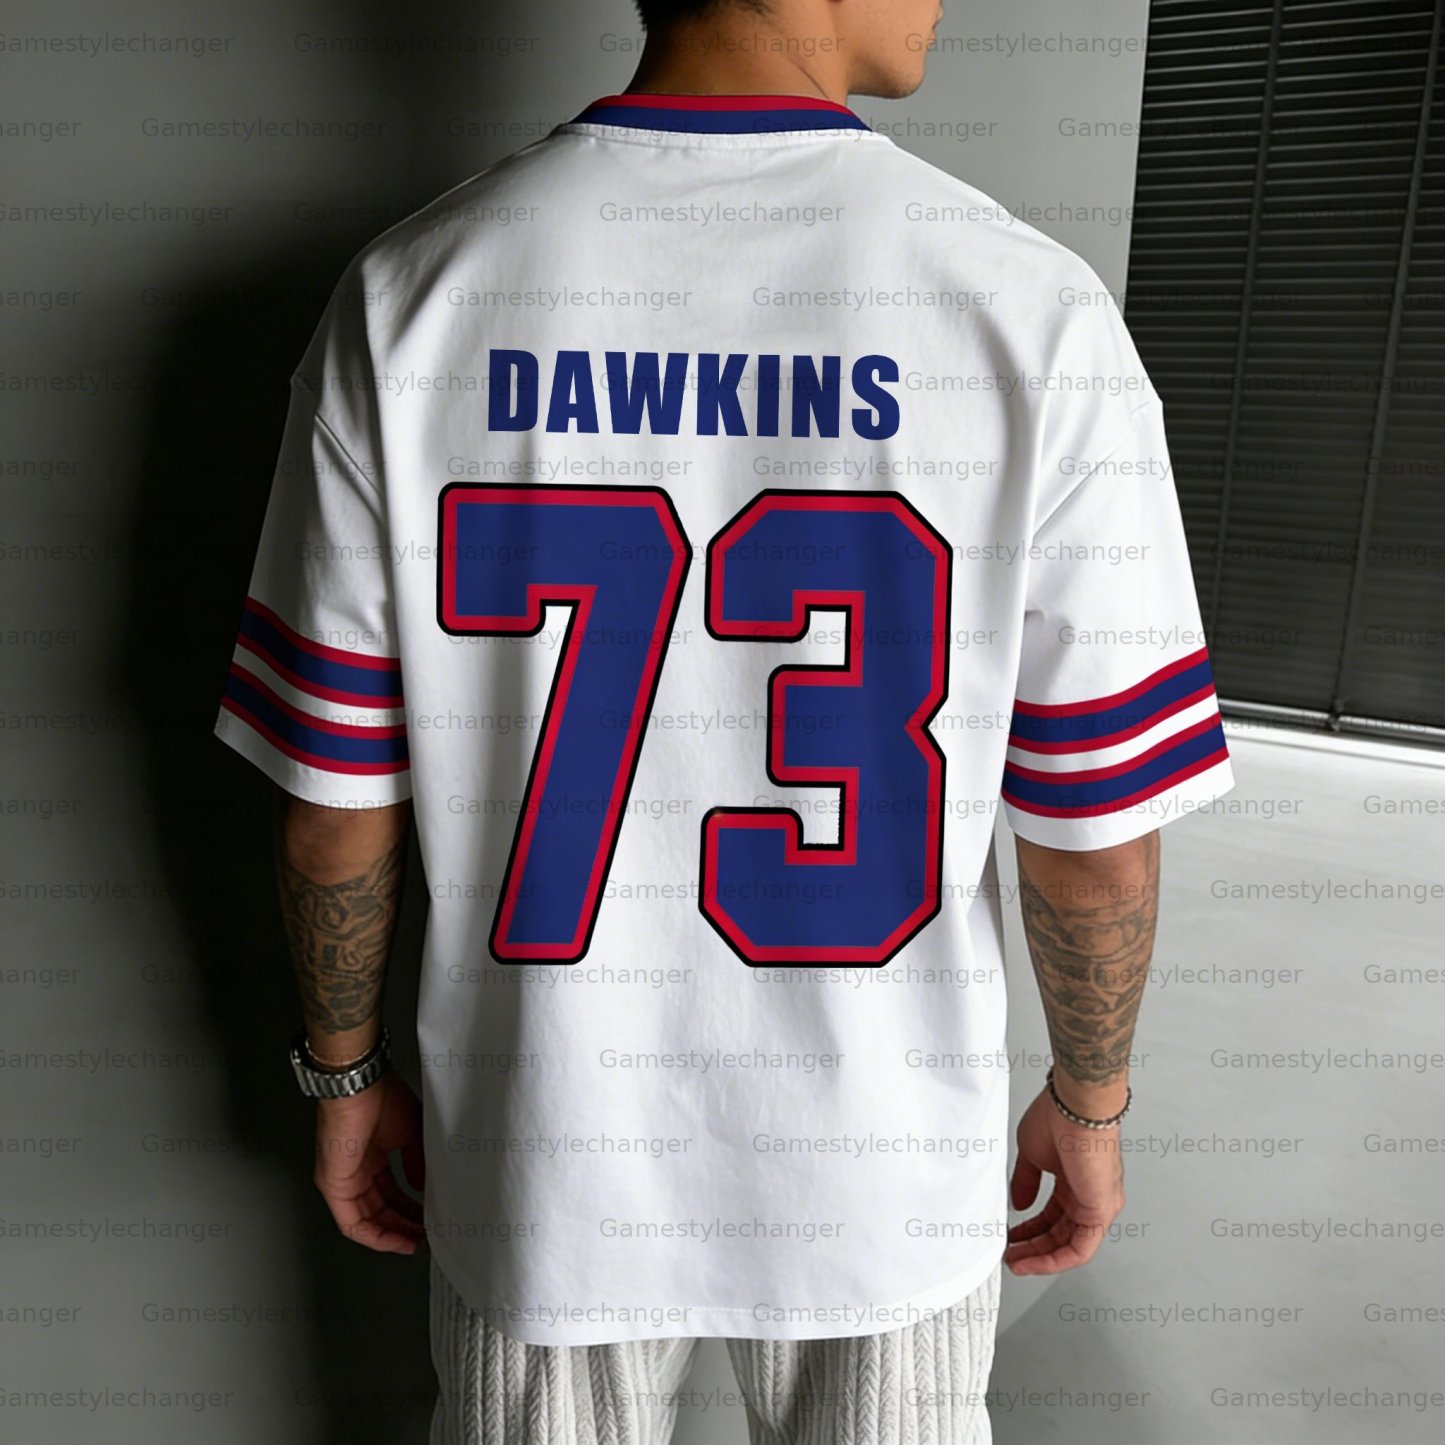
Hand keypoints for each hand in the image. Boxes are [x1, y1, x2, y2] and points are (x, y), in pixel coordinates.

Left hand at [313, 1071, 426, 1254]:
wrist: (360, 1087)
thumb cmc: (381, 1097)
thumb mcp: (411, 1133)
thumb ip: (416, 1162)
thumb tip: (422, 1187)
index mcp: (371, 1154)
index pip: (390, 1191)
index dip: (409, 1207)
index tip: (428, 1216)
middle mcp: (354, 1170)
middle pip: (379, 1208)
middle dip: (403, 1224)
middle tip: (425, 1234)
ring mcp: (341, 1180)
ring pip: (366, 1220)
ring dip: (392, 1235)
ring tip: (415, 1242)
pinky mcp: (333, 1187)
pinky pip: (352, 1223)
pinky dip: (375, 1236)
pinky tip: (396, 1241)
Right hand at [1005, 1085, 1123, 1274]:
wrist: (1075, 1107)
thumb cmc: (1059, 1118)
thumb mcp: (1031, 1154)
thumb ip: (1026, 1182)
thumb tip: (1019, 1204)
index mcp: (1073, 1180)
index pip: (1052, 1215)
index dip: (1029, 1229)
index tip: (1011, 1236)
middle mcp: (1089, 1195)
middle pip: (1060, 1234)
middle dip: (1032, 1248)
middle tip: (1010, 1255)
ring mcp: (1098, 1204)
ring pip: (1070, 1245)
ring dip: (1040, 1258)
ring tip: (1015, 1262)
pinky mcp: (1101, 1211)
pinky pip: (1080, 1248)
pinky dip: (1054, 1260)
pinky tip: (1033, 1261)